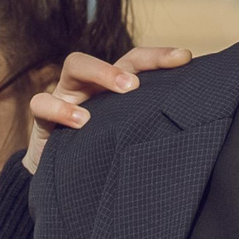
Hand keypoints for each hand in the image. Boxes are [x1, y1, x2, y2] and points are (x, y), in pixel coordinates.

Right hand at [24, 47, 191, 173]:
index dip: (159, 57)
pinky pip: (42, 103)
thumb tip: (195, 134)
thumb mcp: (127, 143)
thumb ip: (150, 131)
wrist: (63, 182)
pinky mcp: (43, 118)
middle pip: (108, 56)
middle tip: (137, 85)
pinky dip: (59, 109)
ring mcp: (66, 97)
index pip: (136, 63)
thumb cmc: (102, 159)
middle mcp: (92, 87)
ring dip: (98, 73)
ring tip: (120, 93)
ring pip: (75, 65)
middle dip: (125, 63)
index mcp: (116, 90)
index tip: (185, 58)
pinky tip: (79, 122)